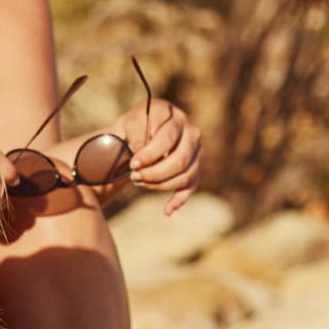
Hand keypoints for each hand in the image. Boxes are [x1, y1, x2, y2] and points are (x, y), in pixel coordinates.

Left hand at [116, 98, 201, 216]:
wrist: (139, 130)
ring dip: (160, 185)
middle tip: (134, 176)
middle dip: (155, 173)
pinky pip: (190, 187)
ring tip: (139, 183)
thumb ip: (138, 136)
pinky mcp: (194, 168)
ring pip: (185, 175)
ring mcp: (196, 151)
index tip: (133, 163)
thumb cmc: (135, 126)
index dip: (150, 154)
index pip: (168, 139)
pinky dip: (178, 200)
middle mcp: (192, 133)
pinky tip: (167, 211)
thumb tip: (143, 160)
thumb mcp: (132, 123)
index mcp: (176, 117)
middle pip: (180, 160)